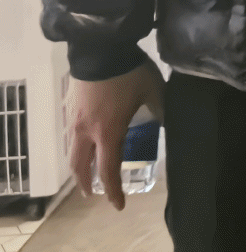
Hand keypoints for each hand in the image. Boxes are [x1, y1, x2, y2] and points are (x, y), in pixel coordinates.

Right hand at [67, 62, 162, 209]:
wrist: (100, 46)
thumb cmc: (129, 71)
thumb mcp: (154, 91)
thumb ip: (162, 110)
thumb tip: (170, 124)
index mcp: (108, 132)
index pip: (107, 170)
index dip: (112, 191)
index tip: (118, 206)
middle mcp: (86, 131)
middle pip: (80, 167)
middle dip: (87, 184)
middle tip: (95, 193)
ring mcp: (74, 119)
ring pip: (72, 152)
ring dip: (78, 167)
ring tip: (87, 172)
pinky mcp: (70, 107)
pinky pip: (70, 135)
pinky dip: (76, 147)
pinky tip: (85, 143)